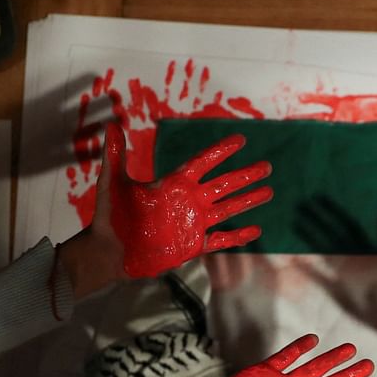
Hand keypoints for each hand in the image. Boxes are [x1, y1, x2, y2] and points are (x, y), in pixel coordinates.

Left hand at [97, 121, 272, 277]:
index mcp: (173, 184)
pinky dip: (238, 237)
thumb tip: (112, 124)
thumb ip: (115, 155)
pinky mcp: (193, 245)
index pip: (202, 163)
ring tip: (268, 191)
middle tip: (267, 166)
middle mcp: (188, 201)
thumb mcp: (112, 183)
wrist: (108, 252)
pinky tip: (255, 230)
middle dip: (245, 176)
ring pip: (228, 208)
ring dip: (248, 200)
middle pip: (224, 184)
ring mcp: (193, 223)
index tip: (240, 140)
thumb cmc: (110, 216)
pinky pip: (221, 240)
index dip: (220, 152)